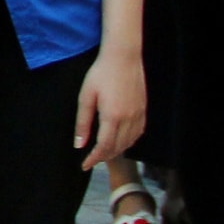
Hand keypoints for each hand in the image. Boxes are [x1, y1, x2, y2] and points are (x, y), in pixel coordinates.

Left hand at [75, 45, 147, 168]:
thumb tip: (80, 144)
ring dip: (116, 150)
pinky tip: (121, 140)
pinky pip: (138, 133)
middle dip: (104, 157)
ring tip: (103, 153)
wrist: (123, 58)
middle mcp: (129, 120)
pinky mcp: (144, 110)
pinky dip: (129, 141)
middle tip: (91, 160)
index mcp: (112, 117)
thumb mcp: (85, 97)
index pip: (104, 147)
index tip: (84, 165)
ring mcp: (139, 115)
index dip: (94, 159)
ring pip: (129, 142)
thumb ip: (83, 122)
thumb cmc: (100, 75)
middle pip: (118, 147)